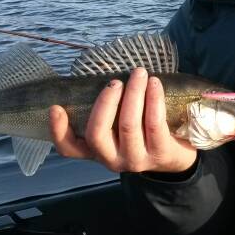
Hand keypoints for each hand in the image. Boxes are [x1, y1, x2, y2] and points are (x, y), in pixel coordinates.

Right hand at [49, 67, 197, 172]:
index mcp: (96, 151)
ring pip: (127, 125)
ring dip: (133, 93)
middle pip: (97, 133)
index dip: (59, 131)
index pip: (69, 149)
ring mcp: (135, 160)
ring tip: (139, 74)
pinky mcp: (159, 154)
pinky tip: (155, 84)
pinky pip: (154, 123)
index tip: (56, 107)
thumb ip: (108, 110)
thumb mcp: (120, 125)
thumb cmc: (143, 131)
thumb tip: (104, 75)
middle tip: (116, 81)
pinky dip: (153, 99)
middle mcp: (111, 160)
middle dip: (106, 101)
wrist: (177, 155)